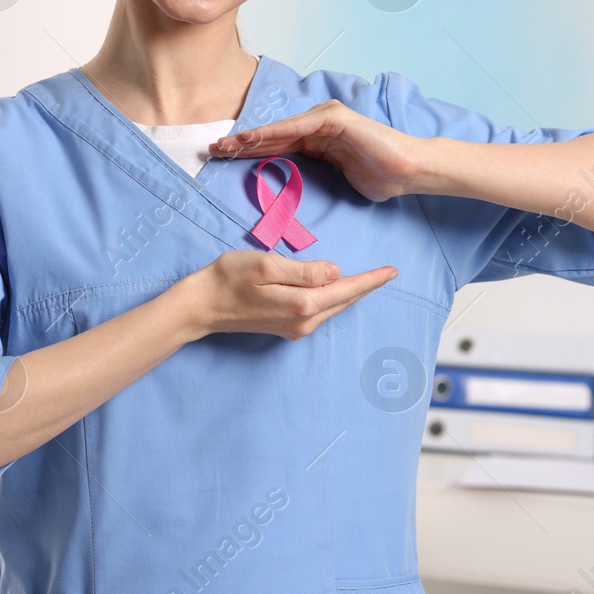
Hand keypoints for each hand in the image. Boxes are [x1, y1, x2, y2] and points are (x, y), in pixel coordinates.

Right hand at [177, 249, 396, 340]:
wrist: (201, 307)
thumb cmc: (229, 278)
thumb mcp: (268, 265)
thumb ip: (304, 270)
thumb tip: (335, 272)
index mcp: (303, 303)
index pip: (346, 288)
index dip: (371, 279)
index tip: (392, 271)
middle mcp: (304, 321)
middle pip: (343, 300)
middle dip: (365, 286)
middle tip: (387, 273)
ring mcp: (295, 328)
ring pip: (332, 306)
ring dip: (349, 292)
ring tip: (368, 279)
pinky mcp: (285, 328)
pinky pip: (318, 311)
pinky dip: (332, 298)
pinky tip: (335, 289)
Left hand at [210, 99, 425, 201]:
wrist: (408, 171)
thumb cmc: (379, 177)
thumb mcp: (337, 180)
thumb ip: (314, 176)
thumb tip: (293, 189)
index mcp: (316, 140)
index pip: (277, 146)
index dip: (251, 152)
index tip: (225, 160)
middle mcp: (318, 125)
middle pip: (273, 136)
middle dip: (243, 143)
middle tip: (213, 150)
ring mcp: (326, 119)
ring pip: (281, 129)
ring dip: (253, 137)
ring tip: (228, 145)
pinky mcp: (336, 119)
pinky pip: (299, 127)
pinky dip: (276, 132)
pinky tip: (256, 139)